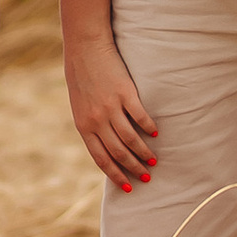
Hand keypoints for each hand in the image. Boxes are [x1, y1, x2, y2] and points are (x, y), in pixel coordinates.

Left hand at [63, 30, 159, 192]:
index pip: (101, 159)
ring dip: (143, 152)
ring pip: (130, 138)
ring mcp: (111, 107)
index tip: (128, 187)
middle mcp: (97, 120)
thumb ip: (91, 126)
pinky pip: (140, 116)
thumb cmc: (82, 78)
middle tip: (147, 177)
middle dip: (133, 168)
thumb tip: (105, 146)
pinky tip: (156, 134)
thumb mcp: (80, 107)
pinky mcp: (125, 92)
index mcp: (84, 126)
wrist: (85, 48)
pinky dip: (149, 128)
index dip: (115, 175)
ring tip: (154, 160)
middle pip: (118, 152)